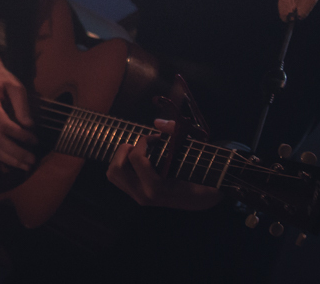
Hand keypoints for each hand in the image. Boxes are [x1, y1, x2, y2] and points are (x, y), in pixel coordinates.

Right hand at [0, 53, 36, 169]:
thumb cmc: (1, 80)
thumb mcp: (15, 85)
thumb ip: (22, 105)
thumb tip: (29, 126)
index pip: (2, 124)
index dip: (19, 135)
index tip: (35, 139)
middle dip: (16, 153)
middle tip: (33, 159)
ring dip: (10, 159)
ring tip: (27, 166)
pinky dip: (4, 157)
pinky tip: (16, 162)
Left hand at [105, 119, 221, 209]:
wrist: (206, 197)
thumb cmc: (201, 174)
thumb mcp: (194, 155)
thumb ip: (176, 135)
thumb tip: (157, 123)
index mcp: (156, 187)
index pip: (136, 159)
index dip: (143, 141)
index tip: (155, 138)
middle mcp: (143, 195)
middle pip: (116, 168)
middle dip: (125, 150)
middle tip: (141, 145)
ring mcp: (138, 197)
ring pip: (113, 174)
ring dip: (121, 158)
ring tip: (137, 151)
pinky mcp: (136, 195)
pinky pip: (118, 178)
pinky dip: (122, 165)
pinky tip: (138, 160)